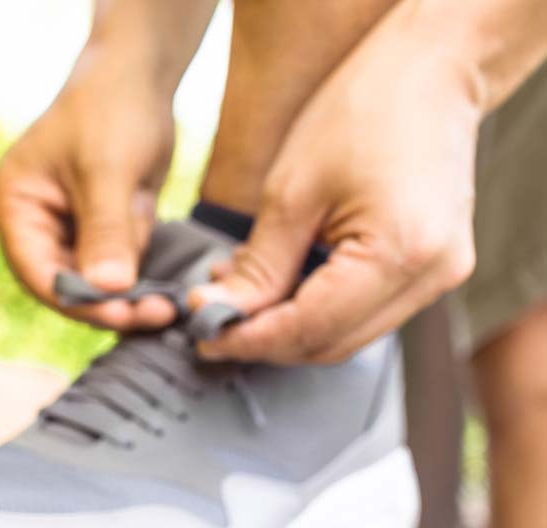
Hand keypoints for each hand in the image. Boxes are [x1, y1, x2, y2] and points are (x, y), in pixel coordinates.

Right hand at [0, 44, 178, 330]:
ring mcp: (61, 228)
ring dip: (129, 276)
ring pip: (95, 279)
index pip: (38, 272)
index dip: (78, 301)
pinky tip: (152, 240)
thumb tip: (109, 291)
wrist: (138, 75)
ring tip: (151, 239)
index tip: (123, 316)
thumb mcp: (108, 170)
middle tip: (157, 314)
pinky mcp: (93, 229)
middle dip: (110, 299)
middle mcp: (30, 223)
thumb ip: (106, 231)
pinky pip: (115, 263)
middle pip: (65, 284)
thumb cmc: (112, 108)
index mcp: (13, 205)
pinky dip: (137, 260)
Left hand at [188, 12, 482, 363]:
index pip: (309, 329)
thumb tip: (219, 315)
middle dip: (264, 340)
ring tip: (236, 295)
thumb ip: (259, 266)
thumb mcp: (292, 190)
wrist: (435, 69)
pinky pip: (365, 312)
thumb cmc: (360, 112)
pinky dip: (316, 309)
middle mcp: (431, 277)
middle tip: (209, 319)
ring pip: (347, 336)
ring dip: (287, 328)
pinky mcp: (434, 269)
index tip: (200, 334)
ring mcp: (440, 276)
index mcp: (399, 253)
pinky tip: (275, 284)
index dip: (249, 339)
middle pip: (330, 345)